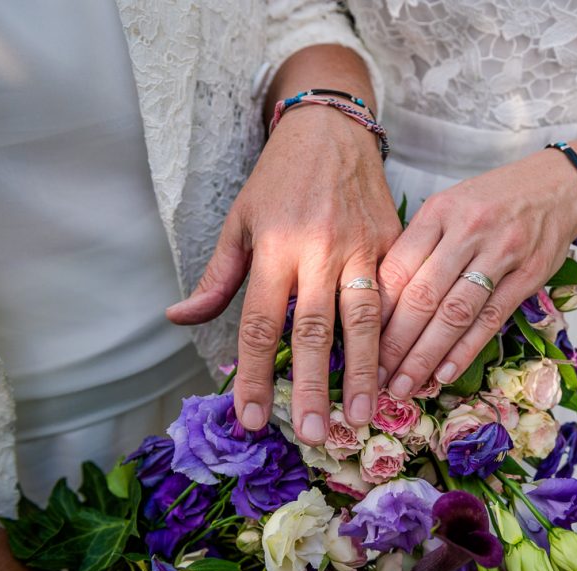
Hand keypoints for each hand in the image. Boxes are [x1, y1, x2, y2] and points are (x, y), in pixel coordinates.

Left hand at [167, 106, 399, 442]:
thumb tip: (179, 318)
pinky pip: (394, 295)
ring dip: (364, 371)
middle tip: (312, 434)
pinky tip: (397, 371)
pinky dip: (394, 336)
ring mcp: (362, 246)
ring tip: (365, 415)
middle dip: (313, 386)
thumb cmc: (279, 178)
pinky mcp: (393, 242)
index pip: (259, 324)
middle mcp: (319, 249)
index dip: (252, 375)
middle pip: (314, 329)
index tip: (250, 419)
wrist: (331, 130)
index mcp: (275, 246)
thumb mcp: (240, 220)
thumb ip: (217, 276)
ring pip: (363, 318)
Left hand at [376, 150, 576, 397]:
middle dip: (394, 344)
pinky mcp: (529, 275)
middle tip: (374, 377)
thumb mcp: (449, 207)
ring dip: (425, 356)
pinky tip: (443, 374)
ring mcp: (501, 253)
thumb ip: (419, 247)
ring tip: (403, 386)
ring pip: (455, 314)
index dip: (376, 313)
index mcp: (439, 212)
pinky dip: (465, 350)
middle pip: (422, 296)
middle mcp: (467, 231)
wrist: (557, 186)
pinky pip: (491, 319)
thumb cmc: (492, 202)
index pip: (398, 269)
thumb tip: (379, 301)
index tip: (359, 345)